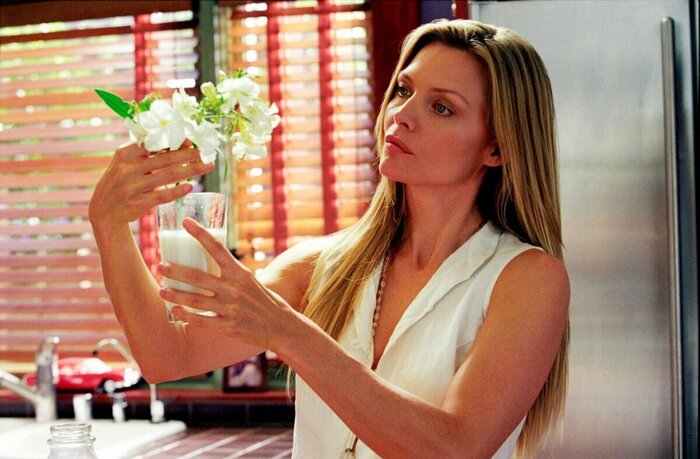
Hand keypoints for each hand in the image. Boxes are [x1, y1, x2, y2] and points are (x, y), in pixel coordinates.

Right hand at [88, 142, 214, 230]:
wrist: (104, 211)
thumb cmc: (121, 182)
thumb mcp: (125, 163)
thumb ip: (144, 153)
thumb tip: (178, 143)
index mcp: (124, 154)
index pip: (153, 143)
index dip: (174, 141)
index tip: (192, 140)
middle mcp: (127, 169)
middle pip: (164, 159)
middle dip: (188, 155)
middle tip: (206, 152)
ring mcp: (132, 187)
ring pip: (167, 176)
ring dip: (190, 170)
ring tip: (207, 166)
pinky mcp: (138, 203)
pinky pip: (162, 196)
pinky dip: (178, 191)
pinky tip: (190, 186)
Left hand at [157, 218, 294, 349]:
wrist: (282, 327)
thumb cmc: (267, 303)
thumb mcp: (253, 282)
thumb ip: (234, 276)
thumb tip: (216, 268)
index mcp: (240, 273)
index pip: (216, 248)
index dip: (199, 233)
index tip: (185, 222)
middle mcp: (233, 288)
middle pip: (196, 276)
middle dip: (175, 270)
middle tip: (161, 265)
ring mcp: (229, 308)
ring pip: (193, 299)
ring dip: (174, 294)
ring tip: (161, 290)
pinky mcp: (227, 326)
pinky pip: (201, 320)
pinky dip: (185, 315)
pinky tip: (175, 311)